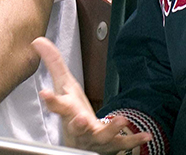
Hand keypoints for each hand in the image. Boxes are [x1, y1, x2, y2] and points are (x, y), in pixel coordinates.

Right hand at [32, 37, 151, 154]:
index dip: (50, 100)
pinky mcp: (110, 145)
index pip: (56, 105)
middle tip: (80, 118)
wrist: (82, 142)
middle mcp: (79, 128)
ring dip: (110, 129)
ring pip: (100, 136)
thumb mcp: (64, 85)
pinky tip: (146, 136)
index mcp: (67, 111)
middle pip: (76, 126)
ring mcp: (94, 138)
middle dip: (77, 123)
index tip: (45, 94)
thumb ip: (54, 63)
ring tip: (121, 120)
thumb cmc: (72, 111)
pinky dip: (134, 140)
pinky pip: (122, 143)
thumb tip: (38, 41)